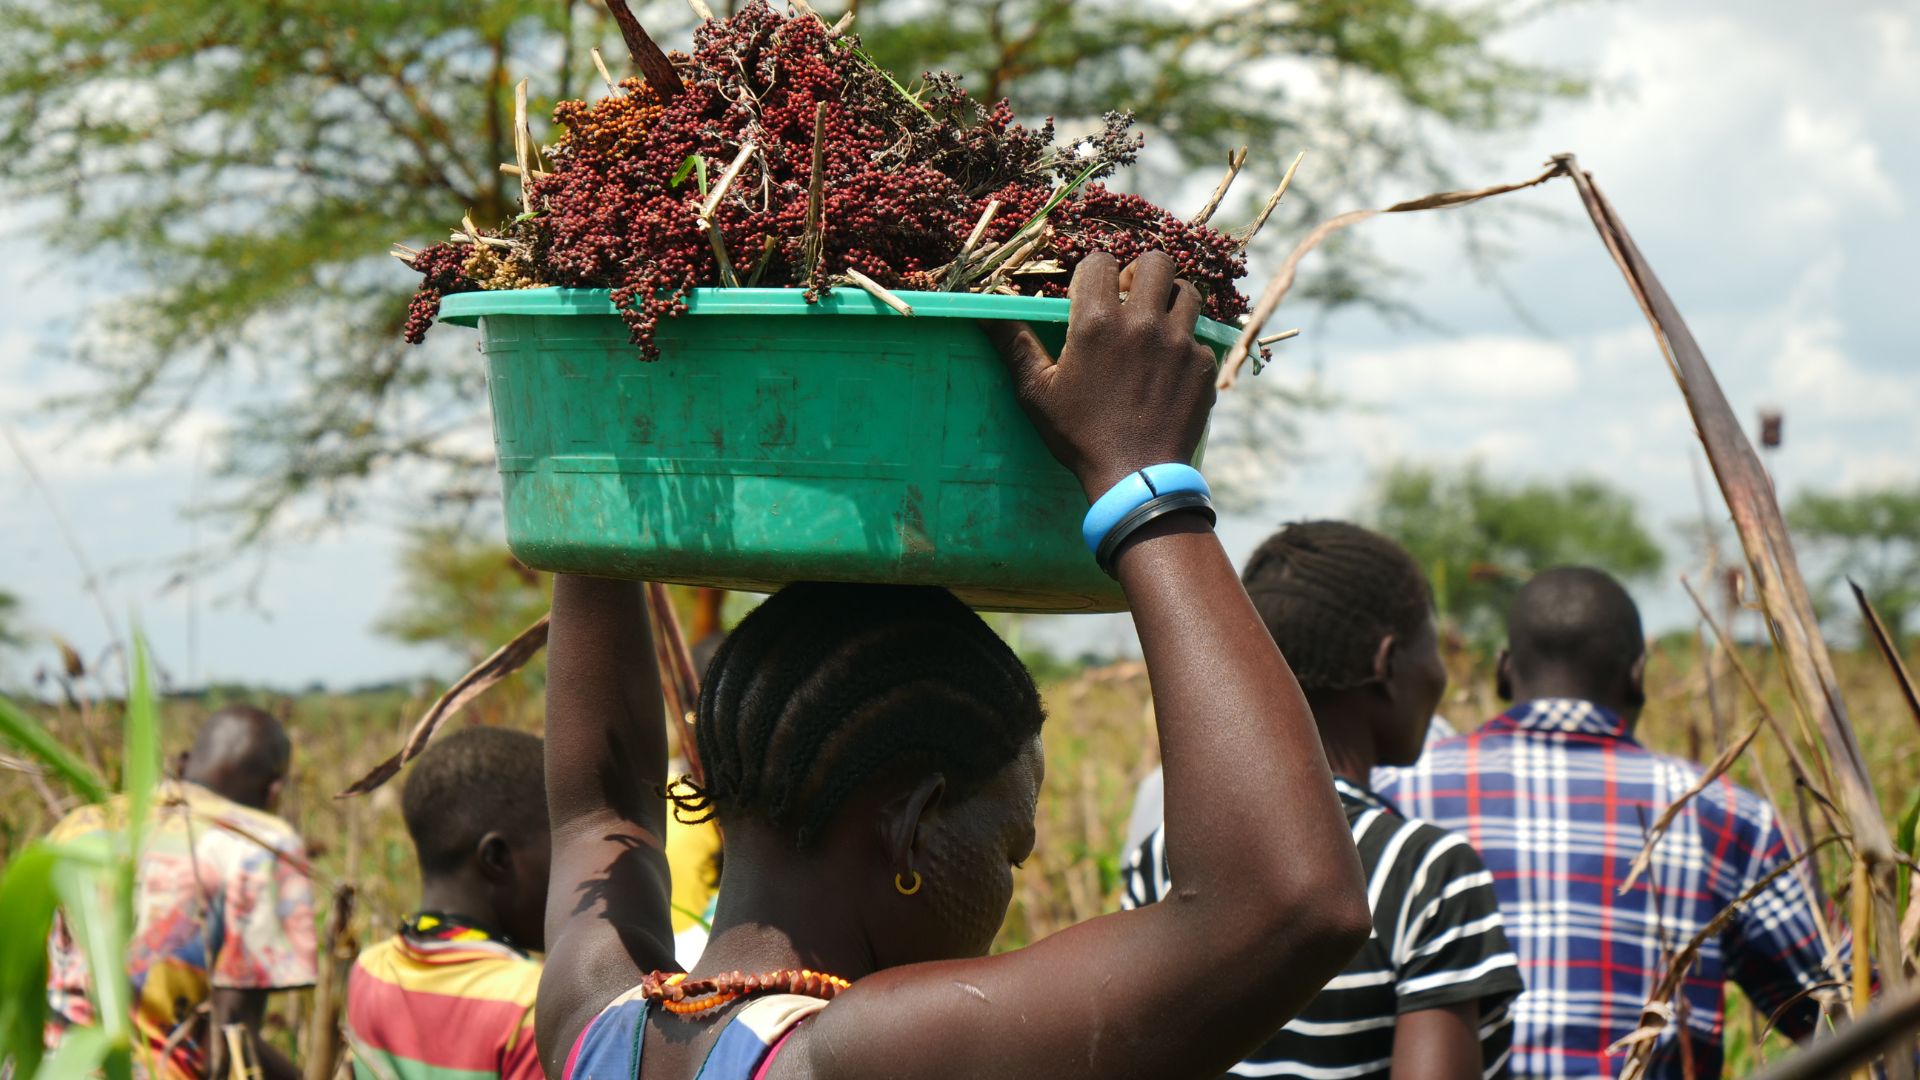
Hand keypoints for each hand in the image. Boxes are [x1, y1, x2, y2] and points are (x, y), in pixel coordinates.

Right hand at [985, 251, 1217, 501]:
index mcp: (1097, 323)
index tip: (1093, 293)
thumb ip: (1016, 347)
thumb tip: (985, 315)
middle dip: (1140, 273)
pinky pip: (1199, 336)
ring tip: (1157, 322)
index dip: (1094, 272)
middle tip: (1131, 299)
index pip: (1100, 262)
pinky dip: (1186, 344)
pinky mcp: (1202, 365)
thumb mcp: (1038, 393)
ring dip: (1170, 299)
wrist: (1136, 477)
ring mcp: (1179, 342)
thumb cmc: (1080, 435)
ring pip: (1187, 292)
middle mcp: (1143, 323)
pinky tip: (1170, 367)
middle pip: (1156, 262)